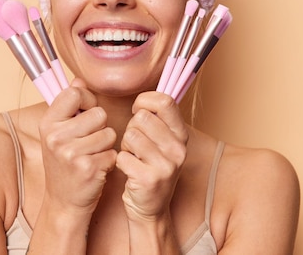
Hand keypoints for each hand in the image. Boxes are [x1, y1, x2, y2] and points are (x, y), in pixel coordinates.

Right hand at [39, 78, 117, 216]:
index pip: (75, 93)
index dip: (87, 100)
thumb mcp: (58, 132)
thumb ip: (69, 104)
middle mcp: (56, 137)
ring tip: (92, 154)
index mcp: (48, 123)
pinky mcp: (89, 168)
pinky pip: (113, 152)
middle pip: (98, 113)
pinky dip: (109, 160)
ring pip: (109, 133)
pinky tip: (96, 167)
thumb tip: (79, 80)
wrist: (63, 201)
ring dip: (106, 144)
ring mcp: (72, 153)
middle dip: (100, 126)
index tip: (86, 112)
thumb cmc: (64, 162)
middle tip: (88, 141)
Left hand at [116, 92, 187, 222]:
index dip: (144, 102)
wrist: (150, 207)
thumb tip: (141, 94)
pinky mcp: (150, 180)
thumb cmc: (149, 165)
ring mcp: (166, 165)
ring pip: (130, 135)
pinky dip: (120, 162)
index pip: (164, 101)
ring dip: (125, 146)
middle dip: (132, 128)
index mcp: (181, 135)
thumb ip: (156, 117)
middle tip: (135, 144)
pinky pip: (122, 156)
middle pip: (142, 118)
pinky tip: (130, 170)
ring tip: (133, 157)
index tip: (138, 112)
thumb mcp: (161, 140)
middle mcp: (178, 149)